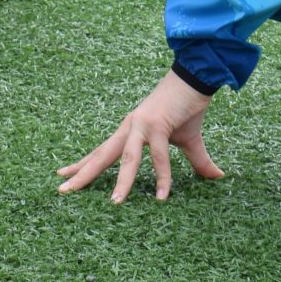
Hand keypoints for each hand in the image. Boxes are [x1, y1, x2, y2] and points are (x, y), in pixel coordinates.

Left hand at [57, 70, 223, 201]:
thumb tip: (217, 176)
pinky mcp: (158, 123)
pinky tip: (162, 196)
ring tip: (115, 203)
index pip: (102, 150)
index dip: (83, 163)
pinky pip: (158, 155)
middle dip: (83, 173)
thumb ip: (198, 162)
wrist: (197, 78)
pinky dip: (162, 176)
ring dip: (122, 181)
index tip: (63, 175)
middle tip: (62, 190)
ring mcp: (142, 124)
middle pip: (102, 154)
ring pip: (128, 158)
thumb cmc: (188, 106)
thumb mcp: (189, 141)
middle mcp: (130, 127)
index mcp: (130, 130)